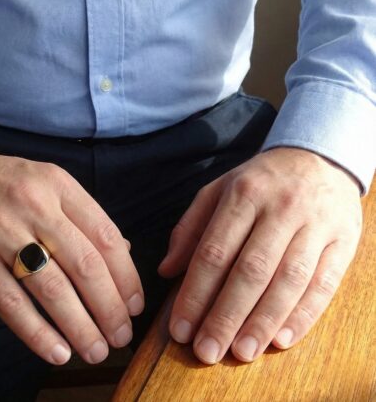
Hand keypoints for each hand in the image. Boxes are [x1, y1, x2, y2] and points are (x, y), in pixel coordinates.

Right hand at [0, 138, 143, 365]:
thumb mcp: (42, 181)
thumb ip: (80, 215)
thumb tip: (124, 250)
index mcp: (57, 184)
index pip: (106, 236)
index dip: (127, 276)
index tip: (136, 304)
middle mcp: (33, 204)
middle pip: (85, 265)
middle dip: (110, 308)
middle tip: (121, 335)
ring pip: (52, 288)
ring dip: (80, 326)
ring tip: (95, 350)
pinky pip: (10, 302)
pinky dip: (37, 332)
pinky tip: (57, 352)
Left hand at [158, 147, 361, 363]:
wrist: (318, 158)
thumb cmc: (259, 181)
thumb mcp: (218, 191)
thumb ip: (190, 229)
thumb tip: (167, 271)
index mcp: (243, 195)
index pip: (214, 252)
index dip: (195, 294)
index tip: (180, 328)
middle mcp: (280, 209)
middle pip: (250, 270)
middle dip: (226, 315)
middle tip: (207, 352)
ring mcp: (316, 225)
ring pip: (289, 280)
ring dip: (263, 321)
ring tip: (242, 352)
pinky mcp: (344, 240)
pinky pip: (324, 283)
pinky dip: (303, 315)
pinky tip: (281, 339)